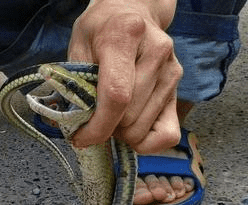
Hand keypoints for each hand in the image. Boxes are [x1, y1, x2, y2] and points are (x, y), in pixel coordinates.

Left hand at [68, 0, 182, 153]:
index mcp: (125, 36)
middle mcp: (156, 53)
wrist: (132, 11)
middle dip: (105, 129)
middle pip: (129, 117)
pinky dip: (146, 141)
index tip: (81, 138)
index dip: (98, 126)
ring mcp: (171, 71)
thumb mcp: (77, 47)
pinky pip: (168, 133)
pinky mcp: (178, 86)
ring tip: (111, 115)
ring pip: (144, 129)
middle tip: (93, 118)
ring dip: (122, 133)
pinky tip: (131, 128)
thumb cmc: (100, 30)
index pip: (117, 95)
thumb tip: (75, 125)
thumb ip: (75, 83)